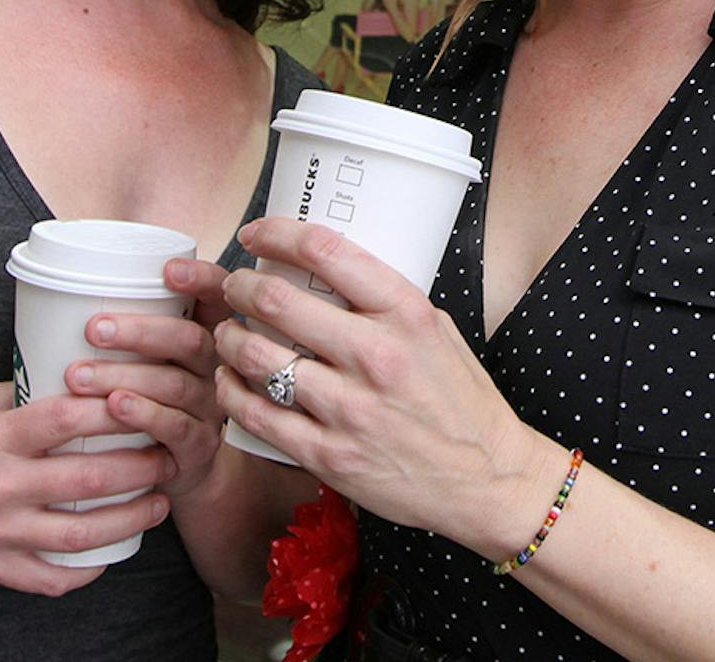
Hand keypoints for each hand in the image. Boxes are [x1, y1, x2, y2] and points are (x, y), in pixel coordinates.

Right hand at [0, 382, 173, 595]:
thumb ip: (27, 393)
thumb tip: (87, 370)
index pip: (69, 419)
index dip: (119, 410)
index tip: (151, 402)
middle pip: (88, 480)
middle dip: (142, 468)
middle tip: (169, 454)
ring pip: (79, 536)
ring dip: (130, 520)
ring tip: (157, 503)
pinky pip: (50, 579)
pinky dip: (88, 570)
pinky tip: (114, 552)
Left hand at [60, 256, 230, 500]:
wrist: (176, 469)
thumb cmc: (146, 399)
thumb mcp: (148, 358)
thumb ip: (126, 329)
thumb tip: (59, 294)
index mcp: (207, 335)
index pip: (217, 297)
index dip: (200, 280)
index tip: (168, 271)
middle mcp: (216, 368)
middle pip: (191, 340)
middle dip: (140, 332)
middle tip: (93, 329)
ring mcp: (210, 408)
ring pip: (175, 384)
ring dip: (125, 376)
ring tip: (79, 376)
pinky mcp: (199, 447)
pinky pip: (176, 427)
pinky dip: (143, 414)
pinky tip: (115, 406)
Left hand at [211, 218, 565, 559]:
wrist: (487, 479)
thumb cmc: (463, 403)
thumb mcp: (438, 332)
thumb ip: (386, 304)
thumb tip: (328, 274)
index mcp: (406, 315)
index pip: (327, 252)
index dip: (278, 233)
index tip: (257, 233)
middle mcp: (376, 356)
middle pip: (278, 301)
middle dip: (241, 286)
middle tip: (234, 286)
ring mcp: (350, 409)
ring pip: (257, 357)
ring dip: (229, 338)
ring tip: (228, 332)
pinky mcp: (329, 456)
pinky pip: (258, 415)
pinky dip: (233, 392)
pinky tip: (230, 382)